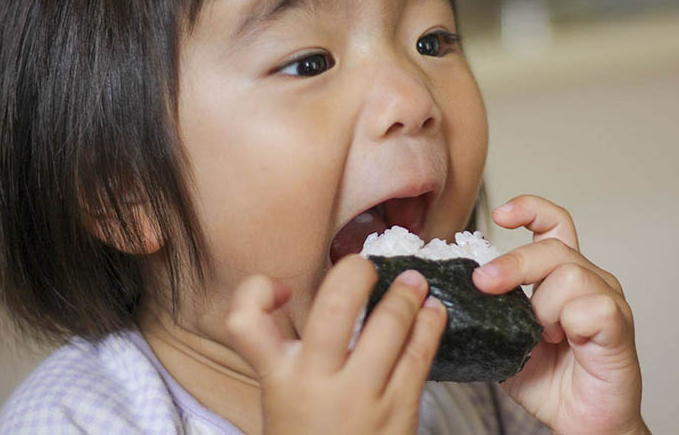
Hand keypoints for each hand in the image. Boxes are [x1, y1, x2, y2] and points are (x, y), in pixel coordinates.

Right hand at [226, 255, 446, 434]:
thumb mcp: (283, 397)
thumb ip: (291, 353)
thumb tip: (326, 297)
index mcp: (278, 377)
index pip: (245, 321)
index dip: (258, 290)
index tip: (285, 289)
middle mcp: (315, 383)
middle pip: (334, 307)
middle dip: (355, 273)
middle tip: (366, 265)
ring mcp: (360, 398)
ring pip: (388, 327)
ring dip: (406, 295)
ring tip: (415, 282)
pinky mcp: (398, 411)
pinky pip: (419, 356)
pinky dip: (429, 326)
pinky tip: (434, 312)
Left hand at [473, 195, 648, 434]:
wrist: (583, 424)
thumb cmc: (549, 380)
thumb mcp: (505, 337)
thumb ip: (491, 310)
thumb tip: (451, 292)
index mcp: (562, 275)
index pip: (554, 223)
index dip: (530, 210)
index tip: (500, 215)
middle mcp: (589, 280)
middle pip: (553, 247)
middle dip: (513, 264)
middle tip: (485, 284)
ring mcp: (608, 300)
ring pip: (569, 274)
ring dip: (543, 306)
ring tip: (542, 335)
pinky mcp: (619, 326)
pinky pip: (593, 307)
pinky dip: (570, 323)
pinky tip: (566, 342)